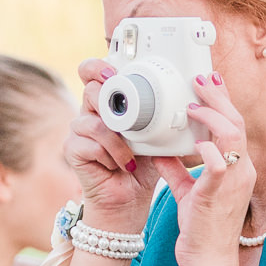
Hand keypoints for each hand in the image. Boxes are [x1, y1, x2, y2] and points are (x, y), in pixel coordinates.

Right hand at [67, 59, 164, 229]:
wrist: (130, 198)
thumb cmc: (144, 165)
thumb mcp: (158, 135)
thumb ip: (165, 115)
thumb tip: (192, 93)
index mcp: (109, 103)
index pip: (92, 72)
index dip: (97, 66)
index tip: (114, 70)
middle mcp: (90, 112)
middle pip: (90, 89)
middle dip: (109, 99)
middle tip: (124, 113)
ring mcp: (79, 131)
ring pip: (92, 120)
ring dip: (117, 139)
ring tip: (132, 155)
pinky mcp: (73, 150)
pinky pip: (91, 143)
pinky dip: (112, 155)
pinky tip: (122, 165)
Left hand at [155, 73, 253, 265]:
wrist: (208, 262)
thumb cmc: (201, 231)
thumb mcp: (187, 193)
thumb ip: (177, 171)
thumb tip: (160, 151)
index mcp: (237, 169)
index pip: (235, 126)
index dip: (223, 101)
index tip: (209, 82)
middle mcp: (242, 171)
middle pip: (236, 122)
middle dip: (218, 96)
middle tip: (199, 79)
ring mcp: (234, 182)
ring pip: (232, 134)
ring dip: (211, 114)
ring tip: (192, 103)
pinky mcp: (220, 193)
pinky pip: (218, 162)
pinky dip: (206, 147)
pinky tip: (192, 139)